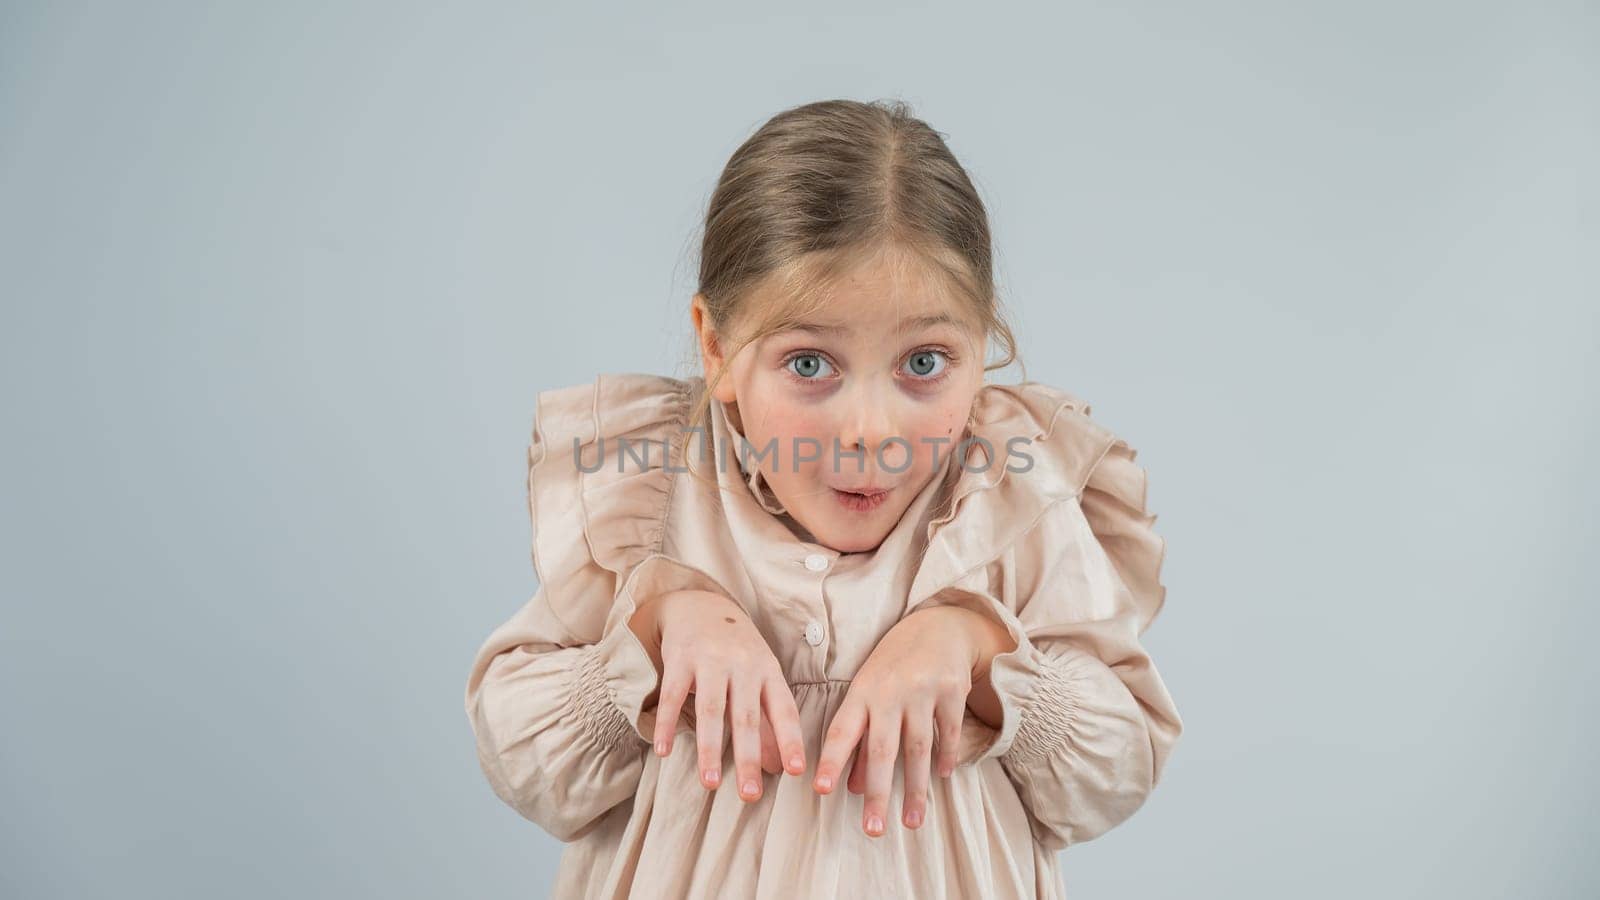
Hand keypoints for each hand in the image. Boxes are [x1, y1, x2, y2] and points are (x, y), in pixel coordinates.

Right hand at [629, 589, 807, 801]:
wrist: (701, 605)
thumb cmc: (738, 651)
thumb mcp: (759, 677)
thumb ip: (769, 721)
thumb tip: (780, 768)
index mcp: (768, 671)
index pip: (784, 710)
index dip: (790, 740)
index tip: (796, 771)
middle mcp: (743, 665)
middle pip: (747, 717)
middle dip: (748, 758)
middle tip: (750, 795)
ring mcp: (711, 660)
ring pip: (712, 710)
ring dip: (710, 749)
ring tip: (710, 784)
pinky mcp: (680, 659)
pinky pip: (674, 696)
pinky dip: (669, 725)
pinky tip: (664, 752)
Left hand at [811, 602, 1013, 836]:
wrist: (937, 626)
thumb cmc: (894, 666)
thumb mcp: (870, 692)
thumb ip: (860, 738)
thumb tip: (852, 786)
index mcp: (862, 692)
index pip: (842, 731)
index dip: (832, 761)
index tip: (821, 790)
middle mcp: (890, 692)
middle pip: (881, 749)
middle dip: (876, 792)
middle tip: (872, 829)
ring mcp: (922, 690)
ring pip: (917, 748)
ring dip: (914, 789)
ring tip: (910, 821)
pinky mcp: (951, 690)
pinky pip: (947, 732)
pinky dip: (945, 757)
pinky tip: (941, 779)